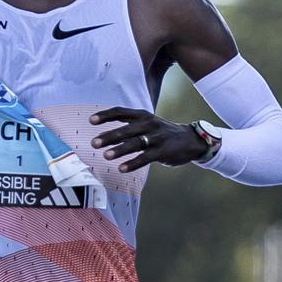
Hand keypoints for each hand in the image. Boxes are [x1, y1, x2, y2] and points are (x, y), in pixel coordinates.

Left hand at [89, 107, 207, 172]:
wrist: (191, 140)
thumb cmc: (162, 133)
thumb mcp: (147, 123)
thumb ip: (128, 126)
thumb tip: (102, 135)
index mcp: (142, 115)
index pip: (120, 112)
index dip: (105, 116)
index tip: (90, 121)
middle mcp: (149, 124)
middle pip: (125, 129)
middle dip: (109, 136)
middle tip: (93, 143)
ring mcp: (157, 137)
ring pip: (135, 143)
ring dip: (119, 150)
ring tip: (105, 156)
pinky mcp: (163, 151)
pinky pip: (146, 158)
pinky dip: (133, 163)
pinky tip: (121, 169)